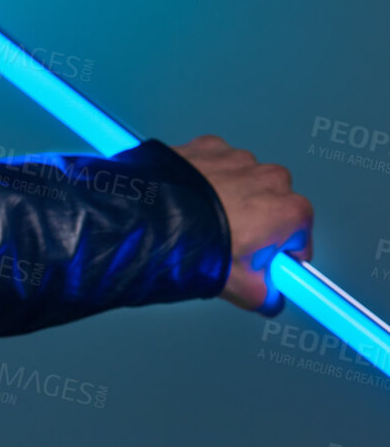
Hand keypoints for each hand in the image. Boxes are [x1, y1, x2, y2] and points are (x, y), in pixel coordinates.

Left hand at [171, 135, 312, 315]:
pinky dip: (205, 178)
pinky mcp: (208, 146)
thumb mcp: (240, 287)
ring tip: (201, 222)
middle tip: (225, 246)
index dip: (279, 256)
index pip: (298, 240)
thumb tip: (270, 300)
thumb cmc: (195, 247)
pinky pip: (214, 165)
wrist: (147, 218)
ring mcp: (239, 158)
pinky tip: (188, 199)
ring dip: (229, 199)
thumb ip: (267, 296)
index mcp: (291, 211)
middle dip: (255, 226)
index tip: (265, 265)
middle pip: (272, 208)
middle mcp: (272, 178)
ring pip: (242, 183)